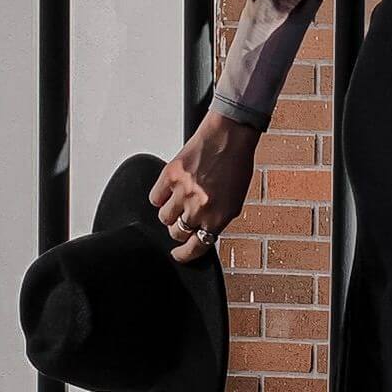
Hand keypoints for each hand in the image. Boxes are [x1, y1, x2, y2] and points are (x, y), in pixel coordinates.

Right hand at [149, 110, 259, 263]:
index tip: (179, 255)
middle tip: (184, 218)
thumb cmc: (236, 165)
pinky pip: (155, 197)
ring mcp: (183, 192)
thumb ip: (216, 220)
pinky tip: (170, 189)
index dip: (185, 255)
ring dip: (170, 213)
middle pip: (177, 232)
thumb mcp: (234, 201)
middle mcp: (201, 207)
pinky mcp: (170, 176)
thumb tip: (200, 235)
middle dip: (180, 228)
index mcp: (219, 217)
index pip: (197, 247)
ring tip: (180, 200)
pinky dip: (160, 196)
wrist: (229, 136)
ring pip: (164, 217)